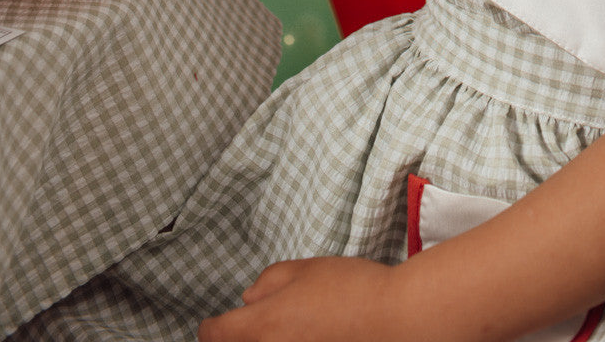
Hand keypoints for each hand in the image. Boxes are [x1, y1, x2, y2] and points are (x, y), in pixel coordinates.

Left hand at [199, 257, 402, 341]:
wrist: (392, 319)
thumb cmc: (350, 289)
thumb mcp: (305, 268)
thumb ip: (269, 281)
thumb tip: (250, 298)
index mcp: (261, 325)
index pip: (213, 334)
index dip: (211, 326)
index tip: (216, 322)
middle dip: (237, 338)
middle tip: (251, 324)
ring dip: (263, 341)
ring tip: (287, 326)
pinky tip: (305, 334)